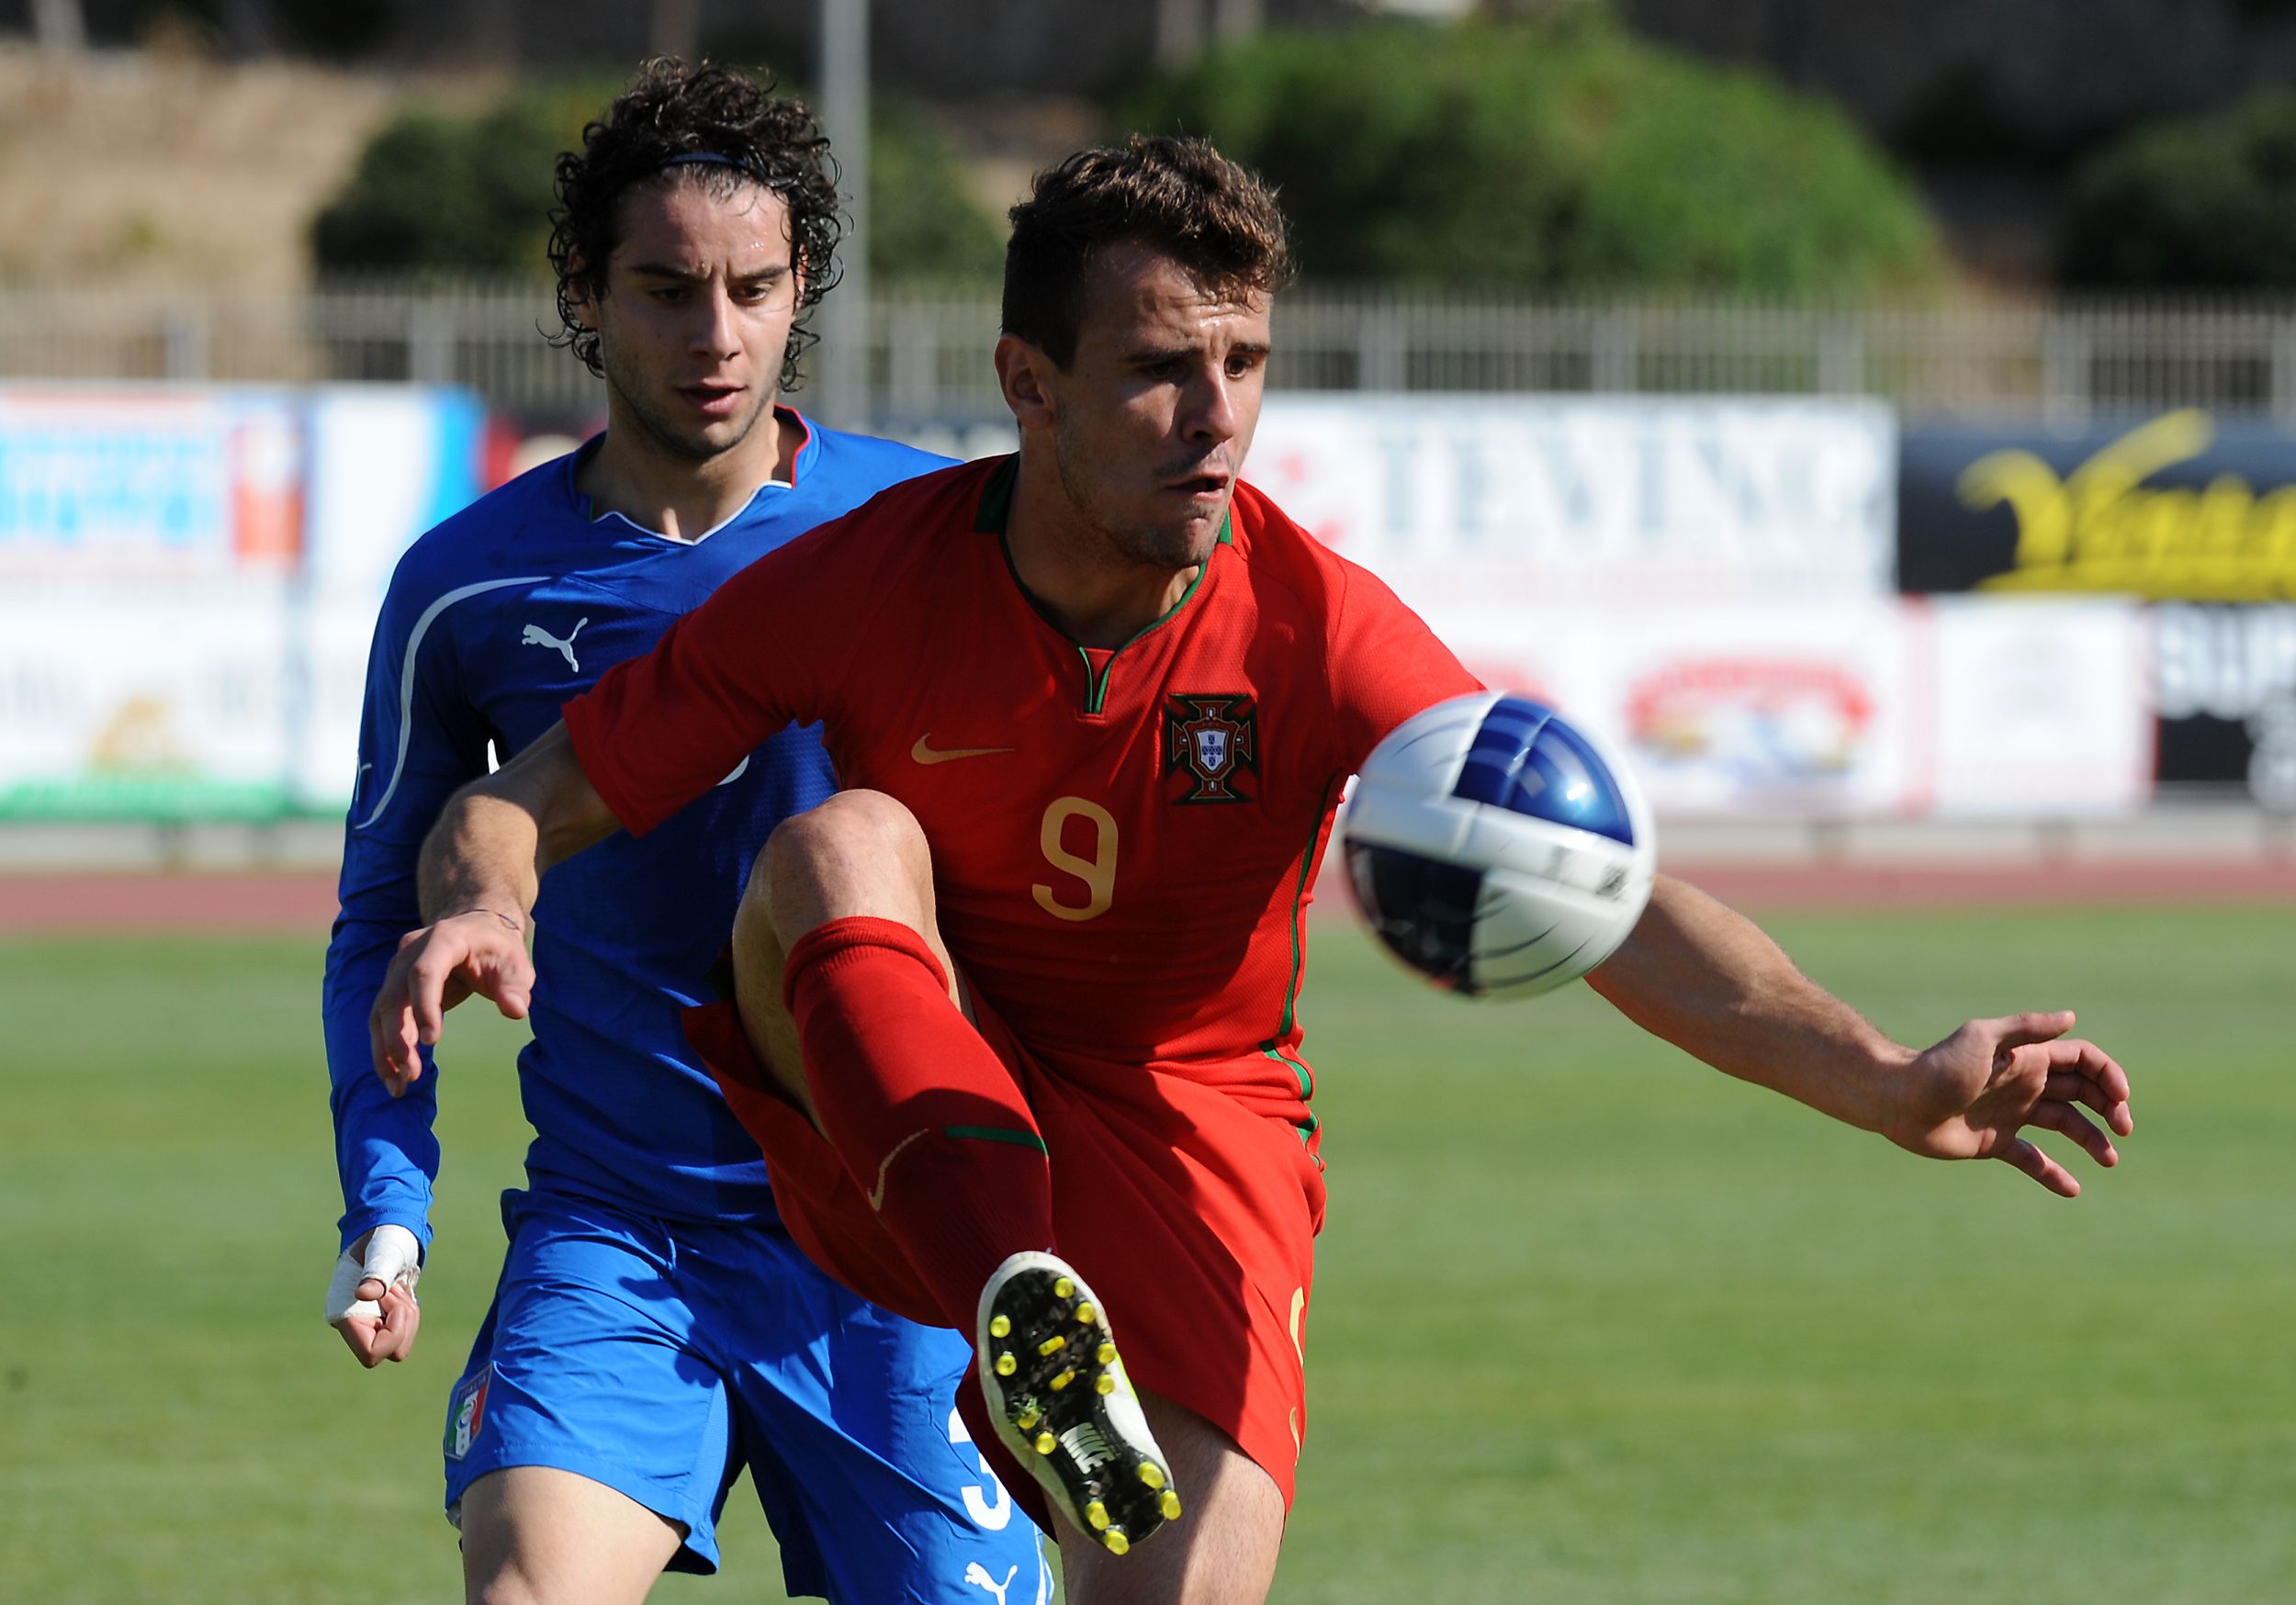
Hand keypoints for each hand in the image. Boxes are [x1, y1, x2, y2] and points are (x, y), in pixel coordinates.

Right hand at [326, 1224, 424, 1367]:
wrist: (388, 1230)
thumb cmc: (384, 1238)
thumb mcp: (384, 1253)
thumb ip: (376, 1273)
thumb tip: (364, 1294)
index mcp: (344, 1314)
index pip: (371, 1354)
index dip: (392, 1333)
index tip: (391, 1299)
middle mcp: (353, 1325)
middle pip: (390, 1352)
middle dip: (403, 1323)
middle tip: (396, 1290)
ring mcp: (367, 1324)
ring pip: (399, 1345)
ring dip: (408, 1316)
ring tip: (398, 1288)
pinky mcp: (381, 1321)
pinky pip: (403, 1333)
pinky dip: (409, 1314)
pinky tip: (400, 1291)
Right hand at [368, 908, 532, 1094]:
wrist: (476, 930)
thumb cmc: (498, 951)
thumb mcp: (515, 964)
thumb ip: (515, 987)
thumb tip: (516, 1011)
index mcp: (443, 940)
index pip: (424, 973)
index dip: (424, 1005)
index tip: (432, 1041)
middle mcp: (410, 953)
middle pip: (394, 996)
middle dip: (398, 1038)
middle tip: (410, 1075)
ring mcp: (397, 970)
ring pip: (381, 1012)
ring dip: (386, 1051)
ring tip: (398, 1087)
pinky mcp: (393, 988)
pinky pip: (382, 1021)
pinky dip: (385, 1049)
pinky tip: (393, 1078)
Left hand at [1888, 1011, 2132, 1196]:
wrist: (1897, 1100)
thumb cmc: (1938, 1066)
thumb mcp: (1982, 1039)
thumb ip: (2026, 1029)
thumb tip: (2072, 1017)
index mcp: (2027, 1059)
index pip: (2082, 1062)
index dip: (2108, 1076)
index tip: (2120, 1099)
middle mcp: (2024, 1085)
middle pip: (2081, 1093)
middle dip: (2110, 1108)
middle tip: (2123, 1130)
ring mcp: (2011, 1114)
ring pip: (2065, 1126)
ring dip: (2091, 1140)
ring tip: (2109, 1160)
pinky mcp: (1995, 1142)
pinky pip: (2032, 1160)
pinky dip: (2053, 1174)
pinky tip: (2073, 1189)